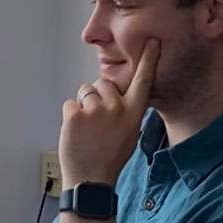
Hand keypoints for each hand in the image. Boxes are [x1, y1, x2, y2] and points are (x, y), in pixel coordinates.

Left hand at [59, 39, 158, 186]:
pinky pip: (70, 104)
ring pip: (85, 92)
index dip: (148, 60)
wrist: (90, 180)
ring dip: (83, 106)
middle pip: (103, 83)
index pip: (143, 81)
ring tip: (87, 130)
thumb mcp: (130, 134)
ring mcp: (95, 110)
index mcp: (133, 113)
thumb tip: (118, 96)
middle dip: (97, 96)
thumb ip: (127, 111)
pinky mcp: (75, 114)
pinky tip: (76, 133)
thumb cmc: (110, 159)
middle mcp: (116, 108)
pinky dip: (70, 116)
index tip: (152, 42)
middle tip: (97, 122)